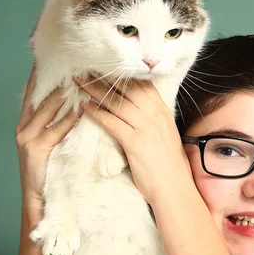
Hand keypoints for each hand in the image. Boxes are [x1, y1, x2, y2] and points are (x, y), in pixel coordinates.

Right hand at [15, 65, 82, 203]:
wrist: (39, 197)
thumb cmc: (50, 168)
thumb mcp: (51, 141)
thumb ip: (57, 122)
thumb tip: (77, 102)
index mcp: (27, 122)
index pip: (34, 92)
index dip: (42, 74)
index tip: (53, 57)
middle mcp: (24, 126)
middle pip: (38, 96)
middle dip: (53, 78)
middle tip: (70, 62)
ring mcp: (27, 138)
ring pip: (45, 110)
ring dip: (61, 94)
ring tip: (76, 79)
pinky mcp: (35, 150)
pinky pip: (54, 130)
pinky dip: (67, 120)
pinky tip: (79, 110)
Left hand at [75, 74, 192, 204]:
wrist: (174, 187)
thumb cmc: (169, 165)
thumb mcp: (165, 134)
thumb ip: (152, 119)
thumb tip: (136, 110)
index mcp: (162, 111)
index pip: (141, 85)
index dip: (122, 75)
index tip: (106, 67)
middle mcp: (155, 114)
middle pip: (126, 89)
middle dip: (105, 78)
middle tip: (86, 69)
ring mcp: (145, 127)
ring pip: (116, 102)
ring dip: (95, 91)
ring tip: (79, 83)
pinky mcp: (135, 141)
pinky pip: (111, 122)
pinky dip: (96, 113)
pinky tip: (84, 107)